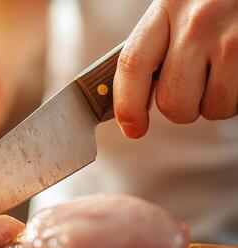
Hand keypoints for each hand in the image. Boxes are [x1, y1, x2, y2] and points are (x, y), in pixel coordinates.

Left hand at [114, 0, 237, 137]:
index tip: (132, 127)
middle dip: (182, 108)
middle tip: (194, 89)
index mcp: (168, 8)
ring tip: (224, 73)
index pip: (132, 65)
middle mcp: (198, 24)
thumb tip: (138, 95)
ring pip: (212, 108)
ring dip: (216, 103)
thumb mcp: (181, 5)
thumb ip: (158, 42)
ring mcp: (233, 41)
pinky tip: (237, 72)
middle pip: (172, 101)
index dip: (127, 105)